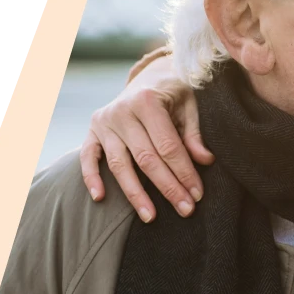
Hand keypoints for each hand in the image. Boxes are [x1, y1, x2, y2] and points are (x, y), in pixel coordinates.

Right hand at [79, 52, 213, 221]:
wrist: (150, 76)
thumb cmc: (174, 93)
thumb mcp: (190, 105)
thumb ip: (193, 133)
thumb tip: (205, 161)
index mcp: (148, 101)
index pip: (168, 146)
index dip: (184, 172)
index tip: (197, 194)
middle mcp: (122, 111)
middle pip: (146, 159)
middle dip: (167, 187)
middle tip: (185, 210)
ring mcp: (104, 122)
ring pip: (119, 164)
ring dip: (135, 193)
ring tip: (150, 217)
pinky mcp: (92, 130)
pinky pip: (88, 157)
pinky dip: (91, 177)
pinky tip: (100, 198)